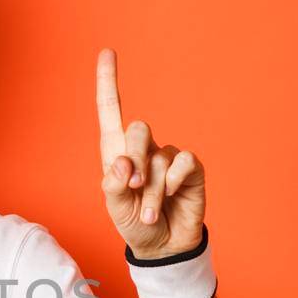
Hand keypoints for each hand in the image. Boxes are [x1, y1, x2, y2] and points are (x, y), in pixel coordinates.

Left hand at [95, 48, 206, 258]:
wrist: (162, 246)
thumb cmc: (135, 223)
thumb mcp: (116, 207)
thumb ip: (115, 185)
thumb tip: (124, 163)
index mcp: (117, 152)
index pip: (110, 111)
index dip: (108, 81)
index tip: (107, 51)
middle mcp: (143, 148)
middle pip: (138, 128)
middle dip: (135, 159)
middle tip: (135, 189)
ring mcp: (167, 157)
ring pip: (159, 156)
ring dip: (154, 189)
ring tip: (151, 212)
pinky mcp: (191, 168)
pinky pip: (183, 162)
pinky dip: (174, 182)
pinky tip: (173, 197)